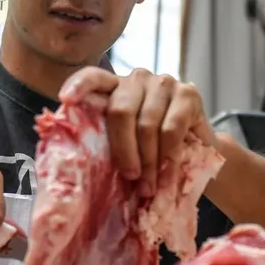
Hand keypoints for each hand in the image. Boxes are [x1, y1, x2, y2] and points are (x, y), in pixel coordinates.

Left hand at [60, 67, 215, 196]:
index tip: (65, 99)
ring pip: (147, 124)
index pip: (93, 77)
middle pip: (120, 111)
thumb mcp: (127, 144)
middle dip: (124, 151)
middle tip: (131, 178)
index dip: (78, 86)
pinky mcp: (188, 93)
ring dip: (148, 162)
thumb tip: (82, 172)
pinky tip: (166, 176)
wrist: (199, 152)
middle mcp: (137, 79)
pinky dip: (167, 158)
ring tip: (149, 187)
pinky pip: (171, 129)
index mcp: (114, 88)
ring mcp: (163, 83)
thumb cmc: (153, 150)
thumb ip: (109, 143)